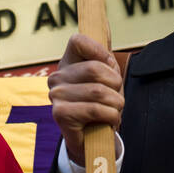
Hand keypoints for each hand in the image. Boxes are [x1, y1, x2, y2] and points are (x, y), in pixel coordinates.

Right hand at [48, 33, 123, 164]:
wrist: (93, 140)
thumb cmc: (101, 106)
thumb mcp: (107, 80)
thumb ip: (106, 60)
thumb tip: (106, 32)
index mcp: (67, 63)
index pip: (78, 41)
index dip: (100, 52)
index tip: (110, 68)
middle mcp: (57, 77)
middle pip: (95, 68)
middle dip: (116, 85)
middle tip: (117, 97)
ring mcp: (56, 95)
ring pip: (99, 92)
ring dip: (116, 104)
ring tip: (114, 110)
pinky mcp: (60, 114)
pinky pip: (96, 109)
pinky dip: (112, 117)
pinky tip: (110, 121)